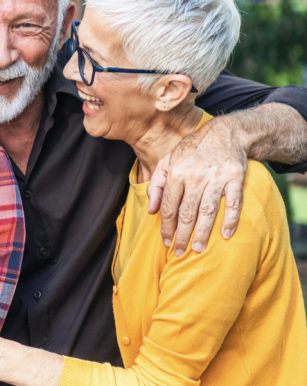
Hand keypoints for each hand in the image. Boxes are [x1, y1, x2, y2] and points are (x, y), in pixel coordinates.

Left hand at [147, 117, 246, 255]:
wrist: (225, 133)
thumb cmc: (192, 150)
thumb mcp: (167, 161)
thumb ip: (156, 184)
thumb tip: (151, 210)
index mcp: (176, 173)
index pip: (168, 206)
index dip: (166, 227)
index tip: (166, 241)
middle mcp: (195, 176)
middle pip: (186, 212)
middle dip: (182, 235)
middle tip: (180, 252)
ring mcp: (216, 178)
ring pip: (207, 211)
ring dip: (202, 232)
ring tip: (197, 248)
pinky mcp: (235, 178)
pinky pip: (233, 203)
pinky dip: (230, 220)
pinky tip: (225, 234)